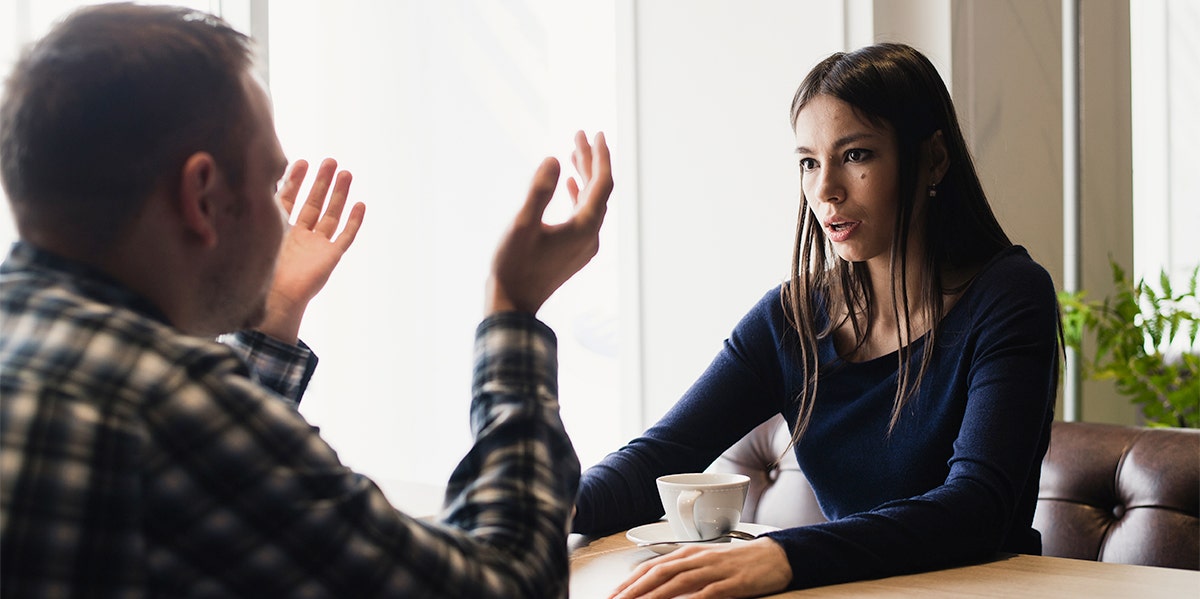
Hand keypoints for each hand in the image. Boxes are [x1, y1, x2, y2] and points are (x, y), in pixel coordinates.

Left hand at [258, 158, 365, 342]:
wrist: (275, 298)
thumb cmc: (262, 269)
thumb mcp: (259, 233)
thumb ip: (259, 212)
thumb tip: (249, 181)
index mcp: (281, 230)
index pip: (290, 198)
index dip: (296, 180)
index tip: (301, 162)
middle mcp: (300, 235)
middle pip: (314, 202)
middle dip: (321, 181)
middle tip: (330, 161)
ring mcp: (317, 245)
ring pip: (331, 214)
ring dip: (339, 194)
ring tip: (346, 173)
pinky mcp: (330, 256)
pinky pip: (345, 236)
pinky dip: (353, 221)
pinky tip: (360, 204)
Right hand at [487, 130, 612, 314]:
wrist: (512, 304)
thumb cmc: (513, 266)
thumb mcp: (522, 225)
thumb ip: (539, 191)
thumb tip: (553, 159)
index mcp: (584, 228)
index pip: (602, 184)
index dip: (600, 156)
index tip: (595, 134)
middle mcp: (590, 236)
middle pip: (598, 191)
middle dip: (590, 161)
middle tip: (580, 135)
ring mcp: (584, 246)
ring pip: (590, 203)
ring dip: (583, 177)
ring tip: (573, 153)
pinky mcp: (574, 251)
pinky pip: (583, 216)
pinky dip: (577, 196)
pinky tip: (568, 184)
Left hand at [609, 538, 791, 598]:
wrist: (774, 556)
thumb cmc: (737, 562)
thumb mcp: (705, 562)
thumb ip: (681, 571)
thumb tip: (654, 584)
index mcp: (688, 553)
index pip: (651, 567)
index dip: (629, 582)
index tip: (613, 595)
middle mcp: (697, 559)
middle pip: (658, 574)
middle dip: (634, 591)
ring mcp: (714, 570)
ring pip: (677, 583)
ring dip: (654, 597)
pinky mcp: (732, 583)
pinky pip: (707, 593)